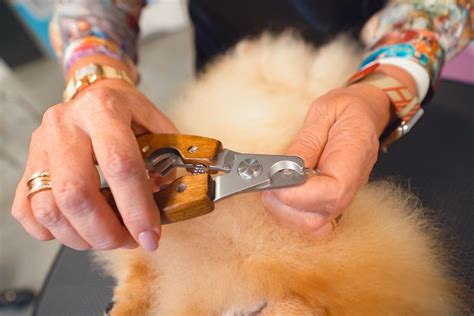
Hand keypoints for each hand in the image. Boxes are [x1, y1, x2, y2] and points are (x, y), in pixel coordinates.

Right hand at [11, 79, 177, 250]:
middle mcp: (65, 125)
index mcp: (103, 109)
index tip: (150, 237)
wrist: (93, 93)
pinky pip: (27, 210)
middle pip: (76, 193)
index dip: (136, 209)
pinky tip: (77, 229)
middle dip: (105, 231)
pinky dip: (51, 231)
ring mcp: (40, 145)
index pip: (119, 164)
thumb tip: (165, 202)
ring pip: (49, 208)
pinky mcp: (28, 163)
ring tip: (107, 237)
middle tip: (127, 241)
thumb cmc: (128, 113)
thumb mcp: (156, 123)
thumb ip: (168, 159)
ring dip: (81, 237)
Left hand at [262, 83, 391, 235]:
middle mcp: (350, 186)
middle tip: (267, 182)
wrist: (364, 113)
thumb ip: (306, 142)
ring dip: (283, 211)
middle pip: (318, 218)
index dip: (300, 194)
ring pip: (311, 225)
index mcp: (353, 159)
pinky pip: (310, 221)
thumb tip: (286, 168)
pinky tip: (282, 194)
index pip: (332, 194)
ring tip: (272, 186)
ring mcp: (341, 197)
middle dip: (284, 205)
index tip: (276, 183)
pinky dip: (290, 214)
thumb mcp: (324, 112)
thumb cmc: (347, 109)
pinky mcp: (330, 201)